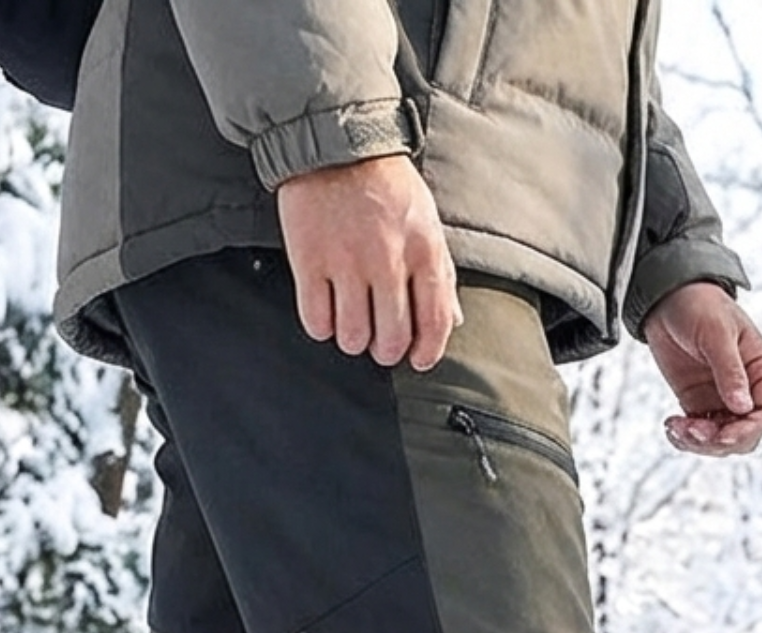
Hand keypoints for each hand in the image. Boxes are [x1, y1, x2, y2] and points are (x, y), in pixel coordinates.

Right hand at [276, 154, 461, 372]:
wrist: (336, 143)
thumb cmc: (385, 184)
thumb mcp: (425, 220)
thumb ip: (440, 273)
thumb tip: (452, 321)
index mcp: (423, 248)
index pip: (434, 321)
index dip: (428, 351)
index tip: (418, 359)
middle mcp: (387, 258)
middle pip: (390, 339)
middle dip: (386, 350)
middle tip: (379, 341)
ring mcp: (346, 261)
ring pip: (352, 337)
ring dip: (353, 339)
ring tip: (352, 321)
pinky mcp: (309, 261)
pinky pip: (316, 321)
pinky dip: (322, 326)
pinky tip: (327, 311)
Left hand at [645, 283, 761, 456]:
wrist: (667, 301)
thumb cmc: (700, 306)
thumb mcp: (717, 335)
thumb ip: (730, 371)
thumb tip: (743, 406)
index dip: (748, 430)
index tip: (723, 435)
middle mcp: (746, 389)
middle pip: (745, 434)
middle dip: (719, 441)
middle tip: (692, 430)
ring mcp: (721, 399)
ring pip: (720, 440)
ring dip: (698, 442)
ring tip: (676, 427)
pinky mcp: (698, 404)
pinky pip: (697, 433)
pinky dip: (684, 438)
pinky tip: (671, 426)